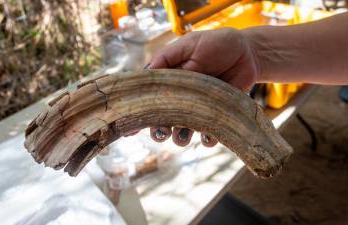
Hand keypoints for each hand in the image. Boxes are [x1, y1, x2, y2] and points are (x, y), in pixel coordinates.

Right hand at [147, 28, 260, 146]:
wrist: (248, 53)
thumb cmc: (216, 44)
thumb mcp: (190, 45)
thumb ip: (169, 59)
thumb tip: (148, 73)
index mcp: (168, 81)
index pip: (149, 98)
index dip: (139, 113)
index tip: (130, 129)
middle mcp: (179, 98)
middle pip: (161, 119)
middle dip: (158, 129)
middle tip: (162, 131)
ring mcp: (197, 109)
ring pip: (181, 131)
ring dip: (179, 137)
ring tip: (182, 136)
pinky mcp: (216, 117)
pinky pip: (208, 134)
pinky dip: (207, 139)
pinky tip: (208, 137)